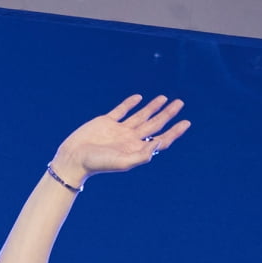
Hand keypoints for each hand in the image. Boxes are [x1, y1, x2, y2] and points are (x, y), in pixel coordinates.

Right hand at [53, 94, 189, 182]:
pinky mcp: (106, 122)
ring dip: (153, 107)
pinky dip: (130, 104)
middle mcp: (130, 139)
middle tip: (180, 103)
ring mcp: (119, 130)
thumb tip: (157, 146)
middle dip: (168, 114)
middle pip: (154, 125)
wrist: (75, 158)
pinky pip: (122, 110)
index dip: (174, 131)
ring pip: (141, 116)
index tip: (186, 122)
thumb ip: (141, 155)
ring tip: (165, 98)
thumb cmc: (98, 164)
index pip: (160, 139)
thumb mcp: (122, 162)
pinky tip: (139, 98)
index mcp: (136, 149)